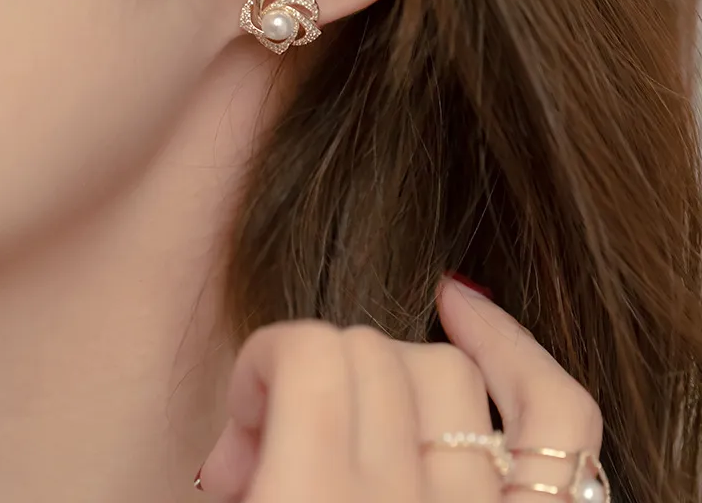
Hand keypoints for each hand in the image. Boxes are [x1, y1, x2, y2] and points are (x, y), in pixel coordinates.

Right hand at [197, 278, 604, 501]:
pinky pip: (557, 410)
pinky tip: (463, 308)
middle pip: (371, 352)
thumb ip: (228, 478)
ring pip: (447, 369)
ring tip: (353, 413)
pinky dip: (514, 346)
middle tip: (277, 443)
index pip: (311, 357)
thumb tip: (235, 450)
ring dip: (385, 372)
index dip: (265, 359)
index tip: (246, 415)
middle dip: (313, 369)